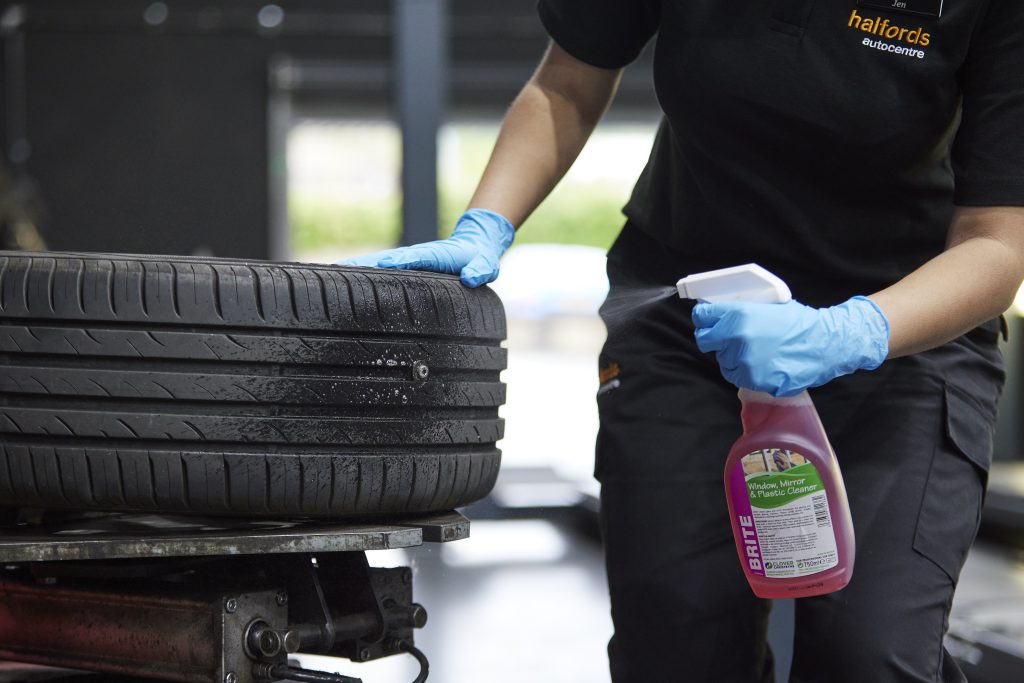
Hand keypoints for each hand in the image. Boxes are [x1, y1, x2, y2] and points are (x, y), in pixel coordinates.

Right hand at [338, 208, 514, 287]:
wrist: (475, 245)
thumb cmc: (479, 257)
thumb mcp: (485, 265)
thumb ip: (480, 270)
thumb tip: (473, 278)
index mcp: (430, 256)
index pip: (406, 259)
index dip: (390, 263)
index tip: (372, 268)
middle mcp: (414, 256)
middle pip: (381, 260)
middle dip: (359, 267)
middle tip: (334, 273)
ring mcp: (407, 260)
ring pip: (376, 264)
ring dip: (356, 270)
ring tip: (330, 277)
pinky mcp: (404, 266)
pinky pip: (381, 270)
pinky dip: (363, 274)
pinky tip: (346, 282)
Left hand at [692, 296, 889, 396]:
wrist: (824, 344)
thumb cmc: (799, 322)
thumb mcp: (768, 304)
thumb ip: (742, 309)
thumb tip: (720, 311)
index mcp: (739, 314)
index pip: (702, 317)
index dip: (703, 318)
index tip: (705, 320)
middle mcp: (737, 338)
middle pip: (705, 340)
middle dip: (713, 338)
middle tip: (726, 337)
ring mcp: (744, 361)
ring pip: (722, 360)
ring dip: (731, 356)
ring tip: (755, 350)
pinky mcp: (753, 380)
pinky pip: (737, 375)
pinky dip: (744, 370)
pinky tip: (760, 362)